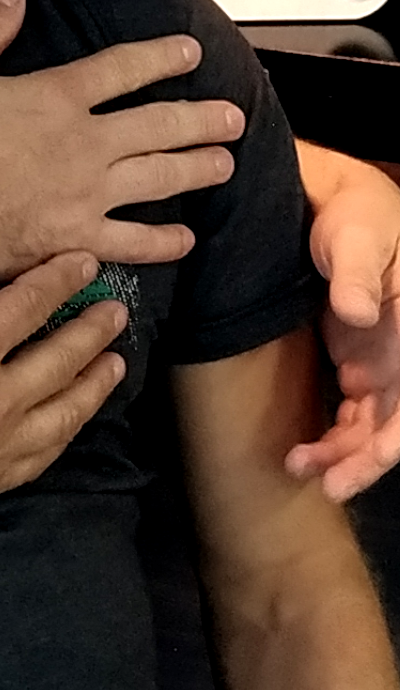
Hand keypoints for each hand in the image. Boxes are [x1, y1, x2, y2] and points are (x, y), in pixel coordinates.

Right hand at [0, 0, 243, 278]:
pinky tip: (184, 239)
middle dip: (201, 118)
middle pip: (160, 126)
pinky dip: (162, 242)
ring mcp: (88, 194)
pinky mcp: (77, 237)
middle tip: (232, 117)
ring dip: (198, 169)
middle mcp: (86, 143)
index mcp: (58, 97)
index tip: (191, 53)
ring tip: (225, 163)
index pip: (124, 69)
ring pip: (160, 179)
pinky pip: (133, 241)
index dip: (161, 57)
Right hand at [0, 252, 125, 552]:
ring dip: (95, 382)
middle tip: (114, 312)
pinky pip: (47, 453)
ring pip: (67, 410)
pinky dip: (68, 430)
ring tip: (114, 362)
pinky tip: (75, 421)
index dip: (59, 281)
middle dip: (92, 329)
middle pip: (61, 356)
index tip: (83, 266)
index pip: (27, 306)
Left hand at [287, 148, 399, 500]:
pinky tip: (301, 453)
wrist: (327, 204)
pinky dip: (330, 438)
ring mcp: (381, 362)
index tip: (372, 457)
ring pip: (369, 426)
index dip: (397, 434)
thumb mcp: (355, 236)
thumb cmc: (353, 214)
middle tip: (329, 485)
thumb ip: (355, 272)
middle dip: (365, 459)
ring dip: (341, 454)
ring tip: (299, 467)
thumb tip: (359, 314)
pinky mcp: (355, 362)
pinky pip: (349, 414)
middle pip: (394, 422)